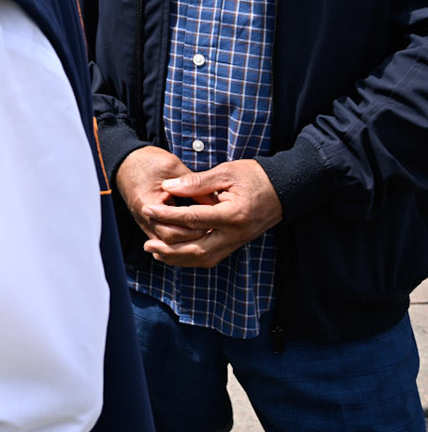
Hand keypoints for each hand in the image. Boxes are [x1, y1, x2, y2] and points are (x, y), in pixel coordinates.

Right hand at [115, 146, 204, 247]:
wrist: (126, 160)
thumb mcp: (173, 168)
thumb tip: (216, 203)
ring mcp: (146, 223)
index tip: (213, 223)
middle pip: (170, 242)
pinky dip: (180, 239)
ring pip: (168, 245)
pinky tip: (197, 233)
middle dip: (193, 239)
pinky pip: (165, 239)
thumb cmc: (148, 161)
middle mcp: (144, 219)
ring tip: (208, 233)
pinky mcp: (150, 222)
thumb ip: (193, 185)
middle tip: (214, 230)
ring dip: (187, 241)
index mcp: (147, 205)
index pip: (172, 232)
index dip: (194, 230)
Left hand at [140, 159, 282, 267]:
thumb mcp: (225, 172)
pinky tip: (175, 254)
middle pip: (197, 249)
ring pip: (204, 259)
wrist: (285, 189)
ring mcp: (238, 242)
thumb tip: (168, 187)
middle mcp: (236, 234)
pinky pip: (212, 257)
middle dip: (170, 248)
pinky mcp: (237, 244)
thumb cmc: (255, 176)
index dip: (167, 215)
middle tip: (147, 244)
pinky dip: (192, 258)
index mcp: (233, 215)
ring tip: (156, 252)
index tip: (147, 210)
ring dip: (178, 258)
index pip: (193, 219)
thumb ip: (196, 182)